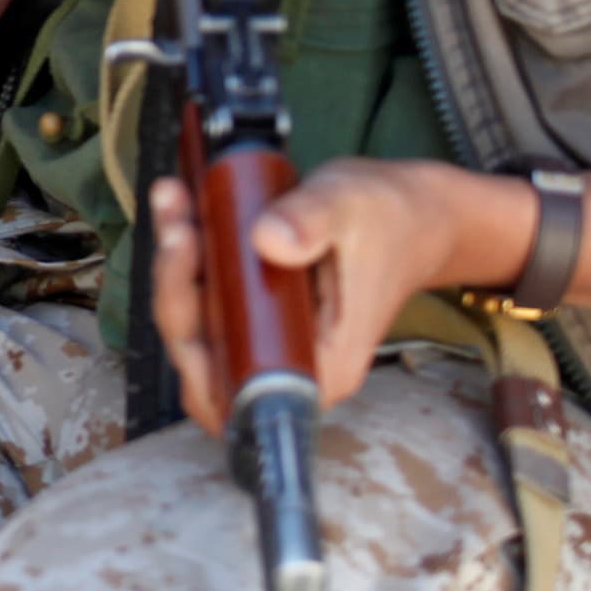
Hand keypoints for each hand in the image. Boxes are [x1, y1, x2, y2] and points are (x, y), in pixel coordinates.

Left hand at [147, 159, 538, 428]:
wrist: (416, 213)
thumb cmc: (391, 218)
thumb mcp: (351, 207)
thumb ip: (311, 220)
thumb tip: (268, 240)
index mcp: (321, 366)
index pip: (235, 387)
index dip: (195, 347)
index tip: (189, 277)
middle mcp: (291, 367)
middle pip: (203, 356)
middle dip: (177, 288)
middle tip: (178, 223)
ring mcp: (271, 343)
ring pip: (198, 327)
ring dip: (174, 268)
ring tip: (173, 203)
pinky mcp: (258, 316)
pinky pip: (207, 300)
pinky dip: (186, 259)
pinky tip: (182, 210)